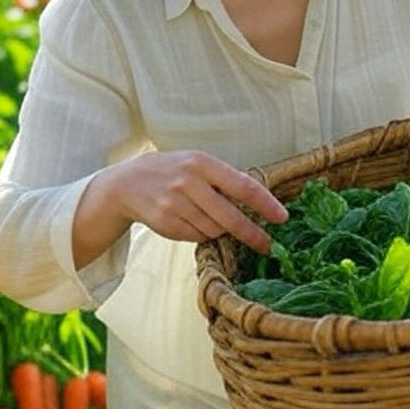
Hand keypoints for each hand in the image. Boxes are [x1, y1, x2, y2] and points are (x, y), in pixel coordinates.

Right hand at [101, 150, 288, 252]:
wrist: (128, 183)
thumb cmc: (172, 171)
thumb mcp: (197, 163)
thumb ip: (224, 178)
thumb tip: (260, 199)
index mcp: (202, 163)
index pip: (242, 186)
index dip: (265, 204)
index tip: (282, 218)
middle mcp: (188, 183)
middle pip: (230, 217)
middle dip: (252, 234)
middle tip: (267, 245)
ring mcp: (175, 204)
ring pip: (214, 230)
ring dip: (220, 231)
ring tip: (210, 218)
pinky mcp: (166, 223)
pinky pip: (197, 237)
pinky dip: (202, 234)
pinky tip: (192, 221)